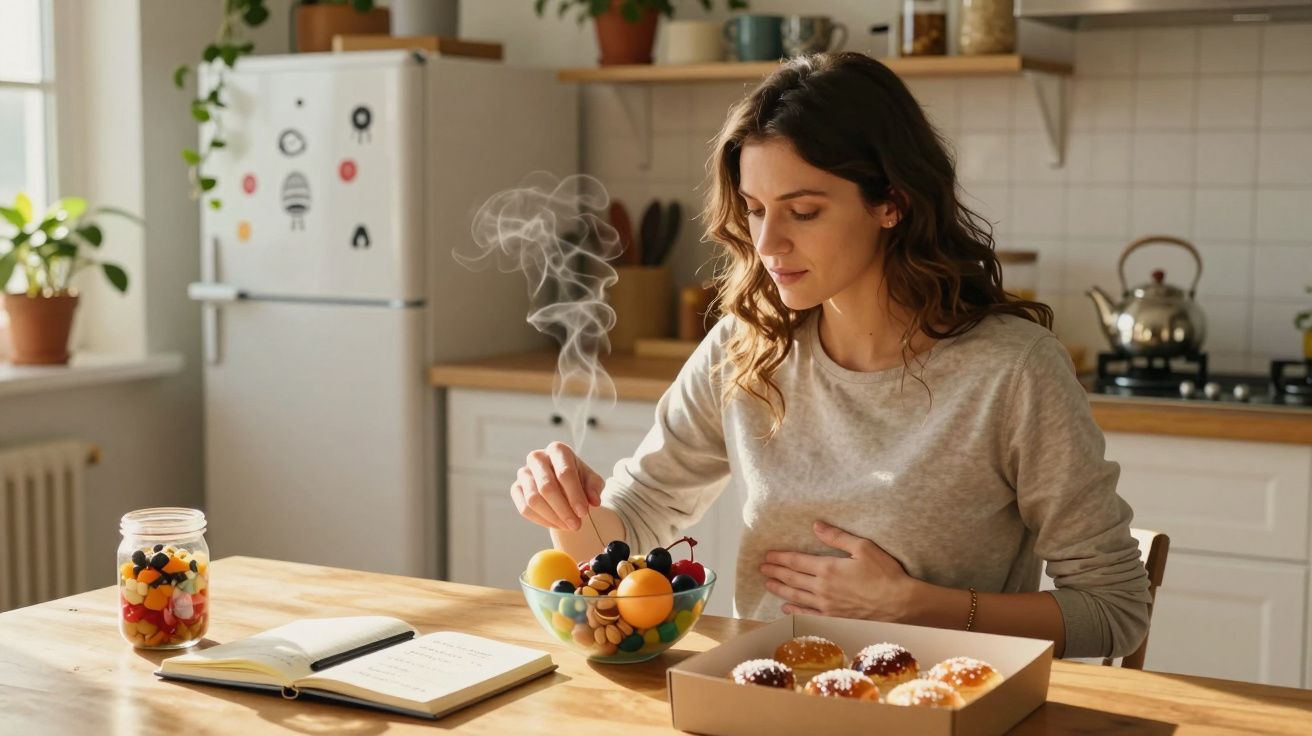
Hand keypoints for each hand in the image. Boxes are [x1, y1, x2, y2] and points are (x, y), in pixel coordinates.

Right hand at [510, 442, 604, 531]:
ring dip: (552, 517)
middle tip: (576, 525)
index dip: (574, 495)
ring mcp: (523, 473)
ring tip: (568, 526)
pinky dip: (542, 520)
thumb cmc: (579, 479)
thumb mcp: (592, 480)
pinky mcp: (516, 488)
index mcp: (557, 450)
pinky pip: (524, 509)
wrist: (562, 483)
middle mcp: (537, 458)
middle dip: (563, 509)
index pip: (564, 472)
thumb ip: (594, 488)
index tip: (584, 513)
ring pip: (533, 499)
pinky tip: (556, 524)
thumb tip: (594, 501)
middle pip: (546, 486)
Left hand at [760, 521, 917, 620]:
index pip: (796, 562)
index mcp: (828, 569)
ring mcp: (827, 606)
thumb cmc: (884, 574)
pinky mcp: (834, 618)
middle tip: (761, 568)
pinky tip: (786, 607)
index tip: (767, 555)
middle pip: (792, 579)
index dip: (780, 558)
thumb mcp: (863, 547)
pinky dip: (794, 610)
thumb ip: (837, 537)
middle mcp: (822, 589)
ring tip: (768, 584)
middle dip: (775, 572)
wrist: (900, 604)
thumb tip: (816, 525)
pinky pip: (808, 614)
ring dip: (780, 589)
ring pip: (796, 596)